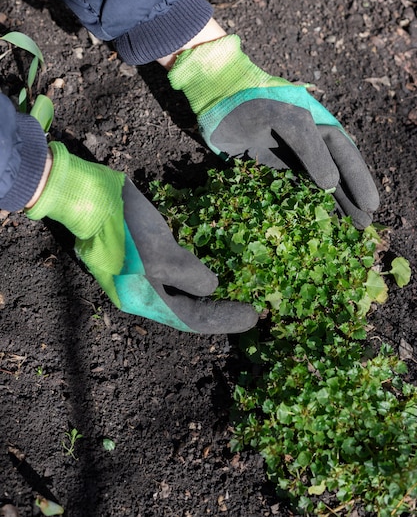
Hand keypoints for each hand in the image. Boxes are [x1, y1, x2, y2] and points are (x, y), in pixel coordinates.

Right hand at [26, 142, 257, 332]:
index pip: (191, 319)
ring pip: (180, 290)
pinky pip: (172, 271)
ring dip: (206, 290)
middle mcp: (142, 292)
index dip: (223, 319)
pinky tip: (206, 262)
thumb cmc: (126, 229)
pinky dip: (192, 270)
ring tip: (234, 287)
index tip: (253, 316)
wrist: (89, 197)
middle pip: (185, 308)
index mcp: (145, 299)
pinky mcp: (140, 254)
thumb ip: (190, 275)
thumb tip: (212, 288)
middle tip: (248, 305)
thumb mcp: (161, 254)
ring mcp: (139, 273)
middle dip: (217, 308)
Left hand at [168, 35, 379, 228]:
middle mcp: (306, 146)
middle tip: (364, 226)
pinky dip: (301, 209)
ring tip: (348, 231)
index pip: (344, 156)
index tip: (371, 205)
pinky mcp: (266, 172)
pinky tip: (312, 225)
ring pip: (314, 187)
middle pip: (334, 175)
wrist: (218, 98)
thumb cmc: (256, 103)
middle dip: (350, 199)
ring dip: (330, 208)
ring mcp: (286, 160)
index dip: (358, 180)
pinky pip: (288, 193)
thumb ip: (310, 150)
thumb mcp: (288, 120)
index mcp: (317, 127)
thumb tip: (332, 186)